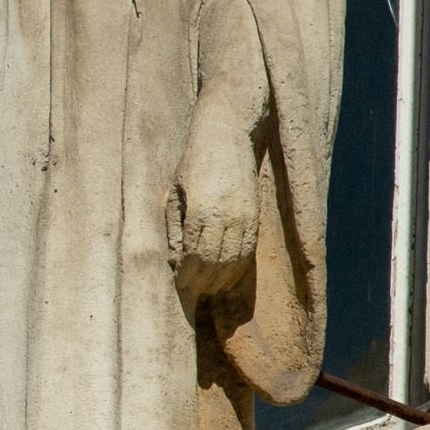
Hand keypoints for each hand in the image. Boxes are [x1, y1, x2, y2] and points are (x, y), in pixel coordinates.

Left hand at [171, 130, 258, 305]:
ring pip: (234, 260)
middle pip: (214, 262)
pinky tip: (228, 276)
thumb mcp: (176, 192)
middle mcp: (224, 217)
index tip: (180, 284)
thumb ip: (175, 227)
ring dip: (221, 279)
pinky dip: (238, 267)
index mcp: (200, 211)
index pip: (193, 254)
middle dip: (203, 281)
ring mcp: (243, 217)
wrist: (227, 137)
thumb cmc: (193, 164)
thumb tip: (174, 260)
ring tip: (209, 289)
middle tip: (193, 292)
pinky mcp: (255, 215)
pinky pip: (248, 250)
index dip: (187, 274)